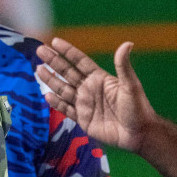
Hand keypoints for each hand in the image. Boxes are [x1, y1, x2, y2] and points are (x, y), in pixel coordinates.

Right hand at [35, 40, 156, 153]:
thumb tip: (127, 43)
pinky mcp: (82, 119)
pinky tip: (46, 96)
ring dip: (51, 80)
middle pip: (67, 73)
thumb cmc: (138, 108)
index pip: (80, 62)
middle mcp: (89, 89)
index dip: (68, 51)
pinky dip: (56, 103)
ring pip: (63, 89)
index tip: (54, 42)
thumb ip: (123, 66)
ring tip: (38, 70)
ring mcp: (85, 104)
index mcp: (99, 79)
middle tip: (40, 50)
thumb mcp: (130, 85)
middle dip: (54, 61)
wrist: (137, 134)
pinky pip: (66, 109)